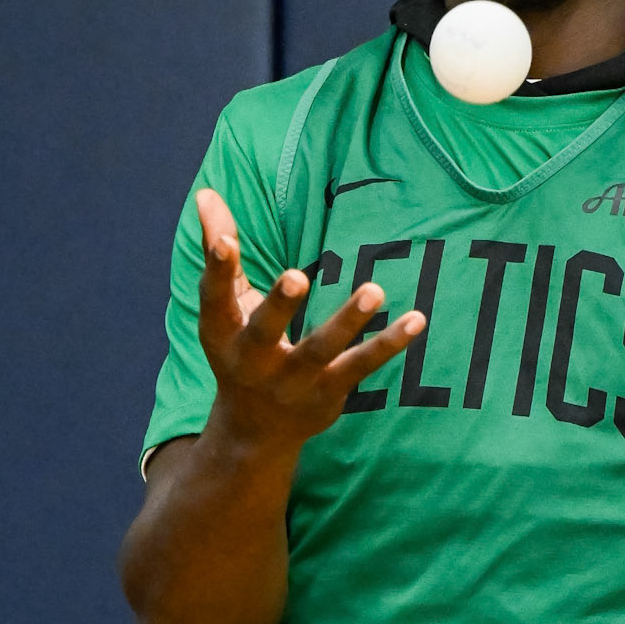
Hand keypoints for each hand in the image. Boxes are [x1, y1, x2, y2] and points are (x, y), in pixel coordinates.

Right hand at [195, 188, 423, 447]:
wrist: (255, 431)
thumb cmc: (240, 349)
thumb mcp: (225, 305)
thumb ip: (220, 250)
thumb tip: (207, 192)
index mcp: (222, 333)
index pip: (216, 299)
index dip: (218, 270)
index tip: (225, 241)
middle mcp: (253, 362)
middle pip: (264, 332)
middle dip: (279, 305)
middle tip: (296, 276)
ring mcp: (292, 381)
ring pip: (320, 350)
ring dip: (347, 322)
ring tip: (374, 291)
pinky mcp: (328, 392)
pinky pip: (361, 366)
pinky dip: (389, 345)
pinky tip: (417, 320)